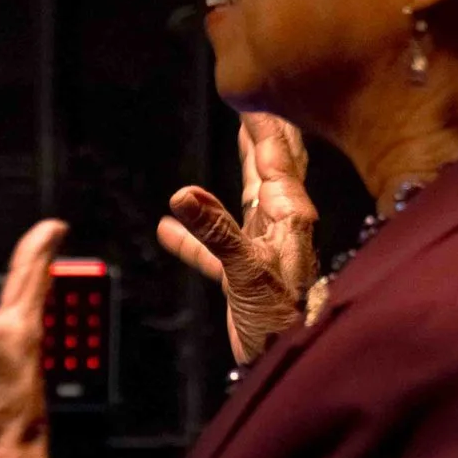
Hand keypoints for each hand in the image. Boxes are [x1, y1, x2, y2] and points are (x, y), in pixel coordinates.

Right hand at [157, 113, 318, 366]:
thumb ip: (215, 232)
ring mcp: (261, 250)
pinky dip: (193, 236)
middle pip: (271, 167)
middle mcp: (278, 227)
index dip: (263, 123)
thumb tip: (182, 194)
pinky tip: (167, 228)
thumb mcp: (246, 273)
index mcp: (286, 216)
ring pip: (247, 198)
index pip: (274, 156)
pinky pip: (213, 248)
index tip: (253, 90)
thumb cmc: (284, 323)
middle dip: (263, 132)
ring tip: (238, 137)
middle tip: (259, 96)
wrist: (290, 367)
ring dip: (240, 168)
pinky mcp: (244, 277)